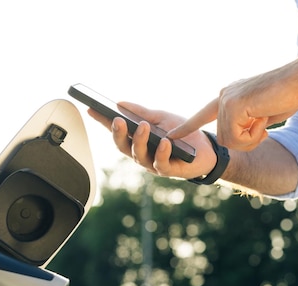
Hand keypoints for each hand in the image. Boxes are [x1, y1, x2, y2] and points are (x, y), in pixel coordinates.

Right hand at [88, 102, 217, 178]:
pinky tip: (164, 142)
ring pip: (138, 156)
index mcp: (137, 140)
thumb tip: (119, 103)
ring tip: (142, 127)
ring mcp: (153, 163)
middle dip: (118, 133)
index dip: (103, 122)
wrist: (206, 149)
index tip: (91, 109)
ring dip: (139, 140)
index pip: (117, 131)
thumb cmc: (181, 134)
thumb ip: (141, 112)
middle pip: (123, 146)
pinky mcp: (168, 171)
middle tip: (117, 120)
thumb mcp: (161, 118)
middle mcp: (141, 154)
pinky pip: (160, 164)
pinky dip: (161, 153)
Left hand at [168, 63, 297, 151]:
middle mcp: (223, 97)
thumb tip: (236, 138)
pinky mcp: (233, 105)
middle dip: (246, 141)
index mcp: (228, 98)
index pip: (202, 115)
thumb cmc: (287, 95)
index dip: (187, 127)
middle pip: (224, 138)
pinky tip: (263, 118)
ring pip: (230, 141)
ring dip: (251, 140)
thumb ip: (245, 124)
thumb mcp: (261, 114)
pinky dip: (253, 136)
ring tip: (264, 121)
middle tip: (263, 128)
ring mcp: (226, 100)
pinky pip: (237, 137)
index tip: (171, 136)